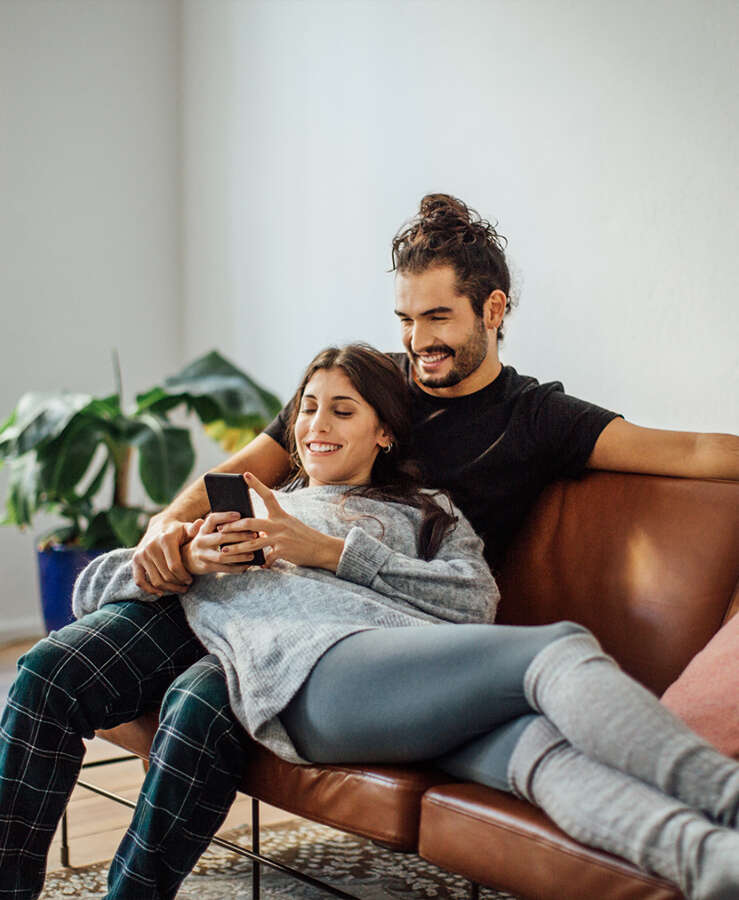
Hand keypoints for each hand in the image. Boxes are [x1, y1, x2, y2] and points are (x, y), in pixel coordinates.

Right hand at [132, 518, 196, 596]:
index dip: (184, 576)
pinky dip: (149, 590)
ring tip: (178, 589)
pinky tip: (160, 593)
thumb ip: (194, 529)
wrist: (159, 526)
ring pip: (155, 581)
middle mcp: (151, 547)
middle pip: (166, 575)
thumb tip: (200, 523)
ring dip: (168, 589)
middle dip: (178, 584)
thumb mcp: (187, 528)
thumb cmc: (177, 530)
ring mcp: (141, 554)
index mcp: (165, 540)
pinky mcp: (135, 560)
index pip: (175, 566)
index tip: (190, 580)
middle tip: (186, 586)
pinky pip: (140, 580)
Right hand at [181, 512, 257, 575]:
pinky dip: (237, 568)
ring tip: (252, 554)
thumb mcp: (205, 531)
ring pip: (223, 556)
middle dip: (239, 536)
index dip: (225, 516)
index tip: (239, 515)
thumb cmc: (204, 541)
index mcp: (202, 529)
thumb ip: (217, 525)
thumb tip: (240, 519)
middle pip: (221, 538)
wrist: (187, 559)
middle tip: (254, 535)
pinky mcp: (206, 567)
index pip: (212, 519)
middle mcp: (201, 541)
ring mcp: (203, 555)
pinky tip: (247, 565)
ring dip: (239, 555)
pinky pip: (224, 568)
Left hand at [217, 472, 344, 570]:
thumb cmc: (304, 536)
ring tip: (224, 551)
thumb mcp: (289, 525)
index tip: (245, 474)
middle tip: (220, 528)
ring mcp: (281, 538)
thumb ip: (272, 525)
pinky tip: (259, 566)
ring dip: (236, 548)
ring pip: (253, 543)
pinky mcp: (284, 551)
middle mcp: (279, 524)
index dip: (256, 484)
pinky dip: (262, 563)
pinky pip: (267, 558)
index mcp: (281, 514)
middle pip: (251, 522)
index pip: (267, 495)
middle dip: (233, 526)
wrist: (322, 548)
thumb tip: (256, 530)